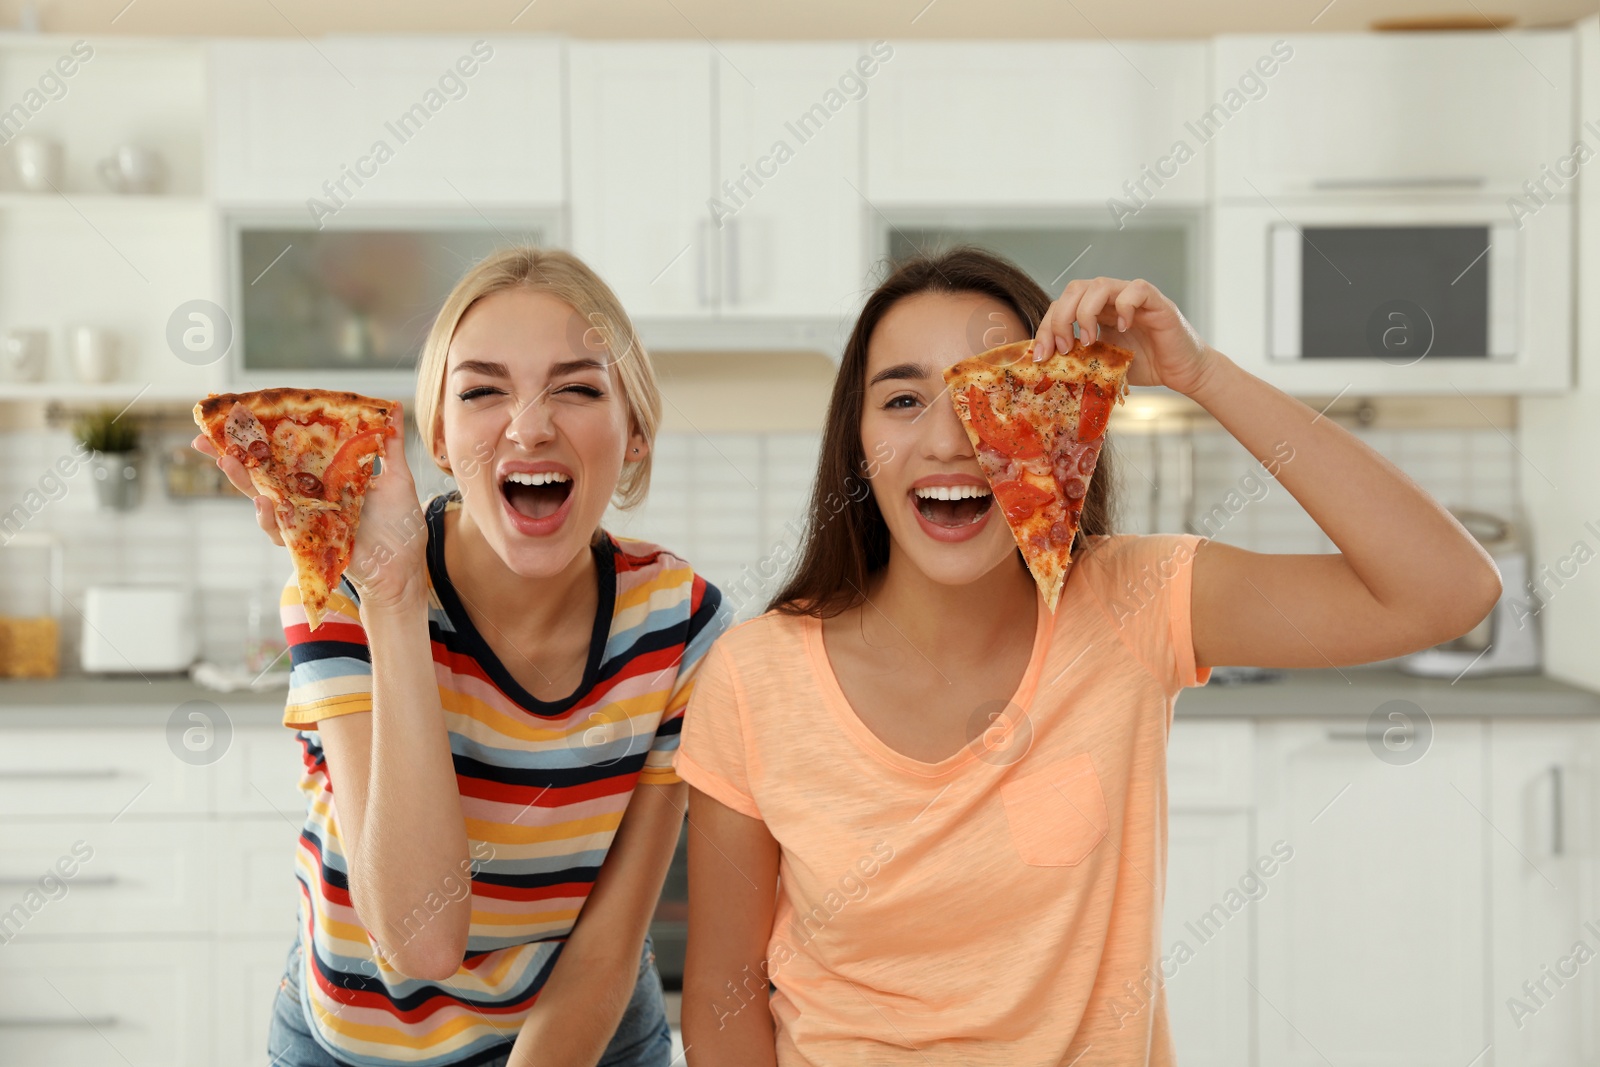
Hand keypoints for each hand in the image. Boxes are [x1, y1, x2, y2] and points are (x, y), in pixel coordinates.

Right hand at [191, 401, 427, 608]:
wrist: (405, 566)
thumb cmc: (399, 525)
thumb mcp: (396, 478)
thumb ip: (390, 446)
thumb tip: (394, 408)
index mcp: (323, 477)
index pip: (286, 455)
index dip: (261, 439)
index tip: (235, 418)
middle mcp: (308, 497)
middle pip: (263, 475)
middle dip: (231, 458)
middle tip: (205, 440)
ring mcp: (305, 519)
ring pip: (263, 500)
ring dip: (243, 482)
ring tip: (229, 461)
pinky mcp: (307, 542)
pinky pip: (280, 531)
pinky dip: (269, 518)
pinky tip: (263, 502)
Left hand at [1030, 276, 1215, 395]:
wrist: (1183, 373)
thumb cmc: (1145, 367)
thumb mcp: (1103, 364)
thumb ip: (1080, 358)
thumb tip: (1046, 367)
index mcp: (1096, 311)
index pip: (1061, 306)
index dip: (1046, 327)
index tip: (1041, 356)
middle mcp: (1111, 299)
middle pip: (1074, 289)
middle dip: (1060, 319)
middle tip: (1064, 348)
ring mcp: (1133, 297)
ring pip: (1099, 285)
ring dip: (1086, 313)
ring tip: (1090, 341)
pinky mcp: (1156, 302)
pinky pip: (1136, 290)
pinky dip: (1124, 306)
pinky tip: (1123, 327)